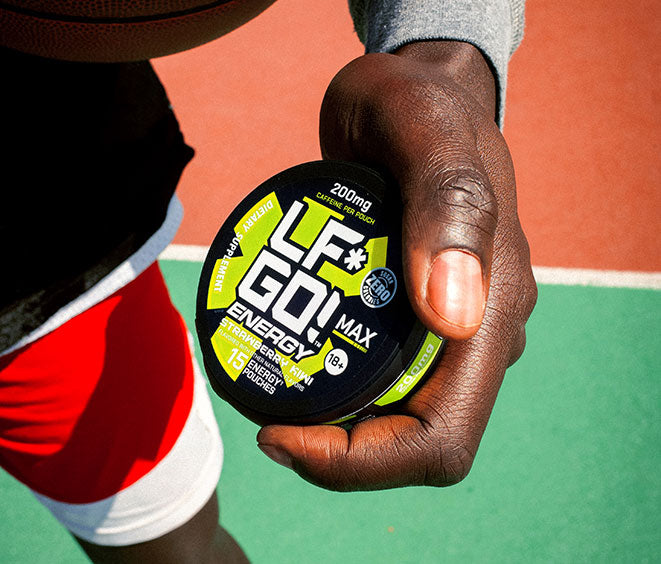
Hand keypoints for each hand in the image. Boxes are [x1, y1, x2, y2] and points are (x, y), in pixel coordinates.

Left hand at [256, 41, 536, 489]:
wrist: (414, 94)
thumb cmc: (416, 103)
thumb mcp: (422, 129)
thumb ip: (449, 205)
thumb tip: (453, 321)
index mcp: (494, 310)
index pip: (441, 440)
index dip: (362, 464)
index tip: (281, 436)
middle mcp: (479, 334)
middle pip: (411, 443)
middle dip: (337, 454)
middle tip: (263, 422)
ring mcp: (451, 329)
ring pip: (395, 419)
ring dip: (332, 428)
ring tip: (267, 391)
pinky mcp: (421, 318)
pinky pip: (380, 379)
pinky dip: (334, 390)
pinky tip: (290, 359)